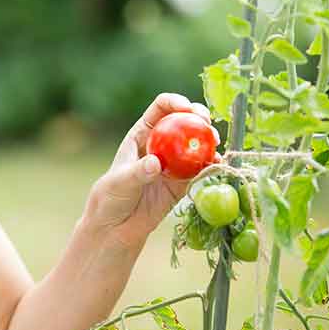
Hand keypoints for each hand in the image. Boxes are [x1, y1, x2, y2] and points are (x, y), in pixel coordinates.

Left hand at [83, 93, 219, 248]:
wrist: (117, 227)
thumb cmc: (110, 198)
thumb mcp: (120, 182)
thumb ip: (138, 172)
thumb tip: (156, 163)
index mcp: (141, 134)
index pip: (159, 110)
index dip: (174, 102)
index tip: (186, 107)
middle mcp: (161, 145)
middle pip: (183, 122)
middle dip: (198, 116)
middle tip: (206, 123)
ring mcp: (174, 163)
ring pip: (196, 144)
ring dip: (209, 140)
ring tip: (215, 141)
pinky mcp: (183, 182)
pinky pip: (200, 170)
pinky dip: (211, 165)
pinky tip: (217, 164)